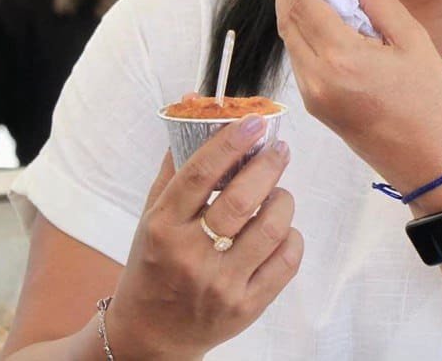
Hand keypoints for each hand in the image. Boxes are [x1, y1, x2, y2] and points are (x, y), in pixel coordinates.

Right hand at [104, 116, 302, 359]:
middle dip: (267, 165)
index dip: (230, 143)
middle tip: (278, 150)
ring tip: (278, 192)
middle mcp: (190, 256)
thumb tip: (194, 107)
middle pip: (241, 199)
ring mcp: (221, 284)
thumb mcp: (151, 217)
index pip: (199, 175)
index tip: (254, 122)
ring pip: (270, 227)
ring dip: (283, 200)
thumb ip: (176, 166)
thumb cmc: (153, 265)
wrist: (152, 334)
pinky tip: (281, 229)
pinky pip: (286, 261)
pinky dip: (291, 236)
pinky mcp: (246, 306)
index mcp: (162, 228)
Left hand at [272, 0, 441, 190]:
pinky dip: (301, 35)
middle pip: (288, 22)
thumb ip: (378, 1)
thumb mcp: (414, 42)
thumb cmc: (431, 103)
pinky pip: (300, 62)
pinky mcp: (316, 108)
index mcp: (342, 58)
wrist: (432, 163)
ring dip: (291, 12)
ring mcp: (313, 97)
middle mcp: (318, 78)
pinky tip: (315, 20)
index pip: (304, 5)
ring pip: (290, 43)